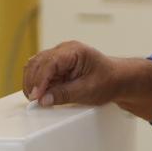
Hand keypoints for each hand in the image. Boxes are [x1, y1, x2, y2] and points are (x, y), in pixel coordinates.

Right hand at [21, 42, 151, 119]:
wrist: (118, 79)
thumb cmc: (108, 81)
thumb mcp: (87, 91)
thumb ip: (64, 94)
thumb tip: (44, 100)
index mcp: (73, 51)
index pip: (49, 62)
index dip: (40, 80)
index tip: (36, 96)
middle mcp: (64, 50)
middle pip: (38, 62)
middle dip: (33, 82)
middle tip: (34, 100)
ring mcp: (59, 56)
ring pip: (36, 65)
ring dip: (33, 82)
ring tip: (36, 98)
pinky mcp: (57, 64)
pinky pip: (41, 70)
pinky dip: (37, 82)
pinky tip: (40, 93)